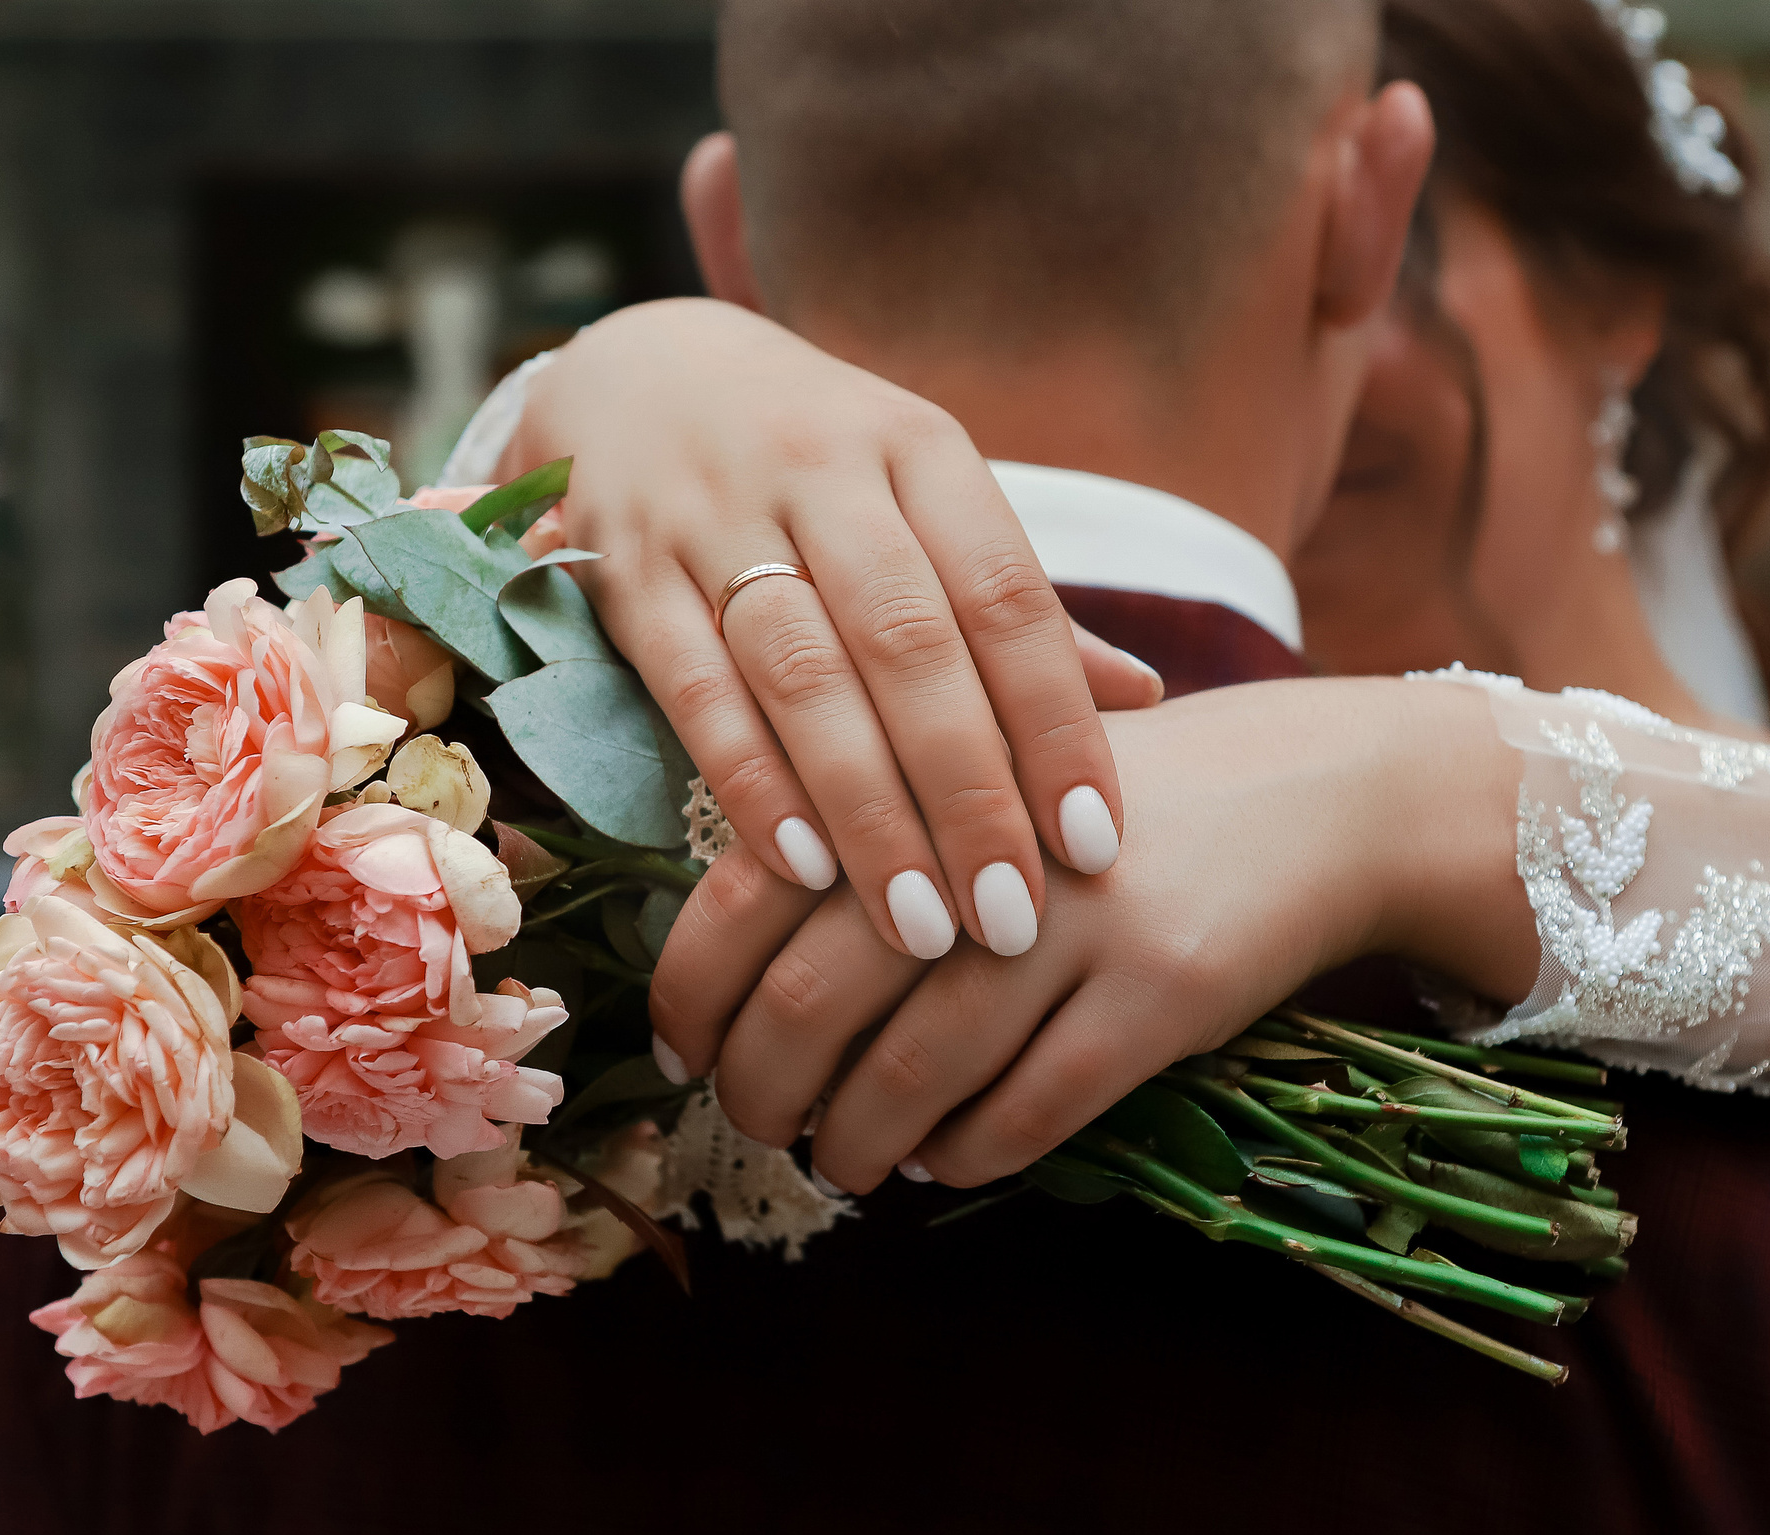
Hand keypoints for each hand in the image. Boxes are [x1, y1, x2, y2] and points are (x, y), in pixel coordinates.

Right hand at [508, 298, 1149, 963]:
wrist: (639, 373)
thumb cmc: (817, 464)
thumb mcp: (924, 495)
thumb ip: (1015, 603)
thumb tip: (1146, 700)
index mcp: (920, 450)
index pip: (1008, 597)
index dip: (1055, 726)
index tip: (1096, 847)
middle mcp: (821, 469)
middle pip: (910, 645)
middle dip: (967, 792)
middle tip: (1008, 918)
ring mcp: (713, 514)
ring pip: (803, 674)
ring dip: (867, 809)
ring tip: (918, 926)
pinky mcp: (623, 567)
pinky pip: (692, 686)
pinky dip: (749, 780)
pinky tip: (799, 869)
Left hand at [648, 678, 1535, 1190]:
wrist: (1318, 790)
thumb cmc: (1106, 801)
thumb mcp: (981, 781)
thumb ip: (865, 842)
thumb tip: (727, 987)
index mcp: (912, 775)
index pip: (743, 898)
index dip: (690, 996)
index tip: (679, 1058)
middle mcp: (977, 843)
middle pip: (809, 1002)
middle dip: (763, 1092)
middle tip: (760, 1127)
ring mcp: (1072, 920)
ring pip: (913, 1073)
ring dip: (855, 1142)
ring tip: (842, 1162)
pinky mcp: (1159, 993)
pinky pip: (1029, 1112)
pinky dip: (966, 1155)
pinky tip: (943, 1158)